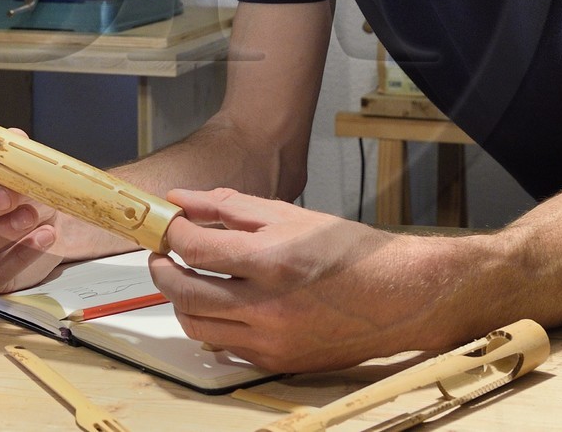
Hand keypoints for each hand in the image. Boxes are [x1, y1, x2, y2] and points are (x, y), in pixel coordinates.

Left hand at [149, 188, 417, 371]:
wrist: (398, 296)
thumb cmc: (349, 251)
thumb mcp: (290, 215)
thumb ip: (229, 206)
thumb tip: (184, 200)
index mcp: (272, 260)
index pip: (196, 249)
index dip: (173, 235)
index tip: (170, 227)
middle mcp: (268, 306)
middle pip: (185, 293)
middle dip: (164, 270)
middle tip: (164, 255)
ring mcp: (272, 340)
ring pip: (198, 326)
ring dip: (183, 300)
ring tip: (190, 278)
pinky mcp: (277, 363)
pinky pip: (226, 346)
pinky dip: (214, 324)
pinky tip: (222, 304)